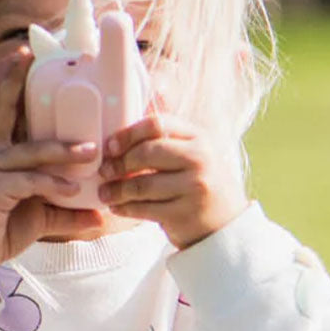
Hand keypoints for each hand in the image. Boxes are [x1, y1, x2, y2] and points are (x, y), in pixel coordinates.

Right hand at [0, 54, 103, 294]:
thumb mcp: (39, 216)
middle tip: (50, 68)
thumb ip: (67, 210)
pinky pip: (29, 182)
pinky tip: (72, 189)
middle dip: (22, 86)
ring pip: (30, 152)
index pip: (5, 109)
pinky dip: (53, 184)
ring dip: (63, 151)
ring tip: (91, 152)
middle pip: (7, 112)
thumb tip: (101, 214)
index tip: (24, 52)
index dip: (12, 81)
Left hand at [97, 113, 248, 249]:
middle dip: (119, 163)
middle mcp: (200, 160)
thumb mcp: (193, 152)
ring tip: (105, 193)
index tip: (111, 145)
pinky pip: (144, 209)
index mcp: (199, 138)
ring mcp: (193, 188)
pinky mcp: (183, 214)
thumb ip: (169, 133)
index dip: (128, 133)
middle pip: (147, 153)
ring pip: (141, 184)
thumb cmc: (199, 182)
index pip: (157, 124)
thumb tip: (143, 106)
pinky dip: (125, 208)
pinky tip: (117, 207)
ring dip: (116, 189)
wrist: (225, 224)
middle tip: (104, 171)